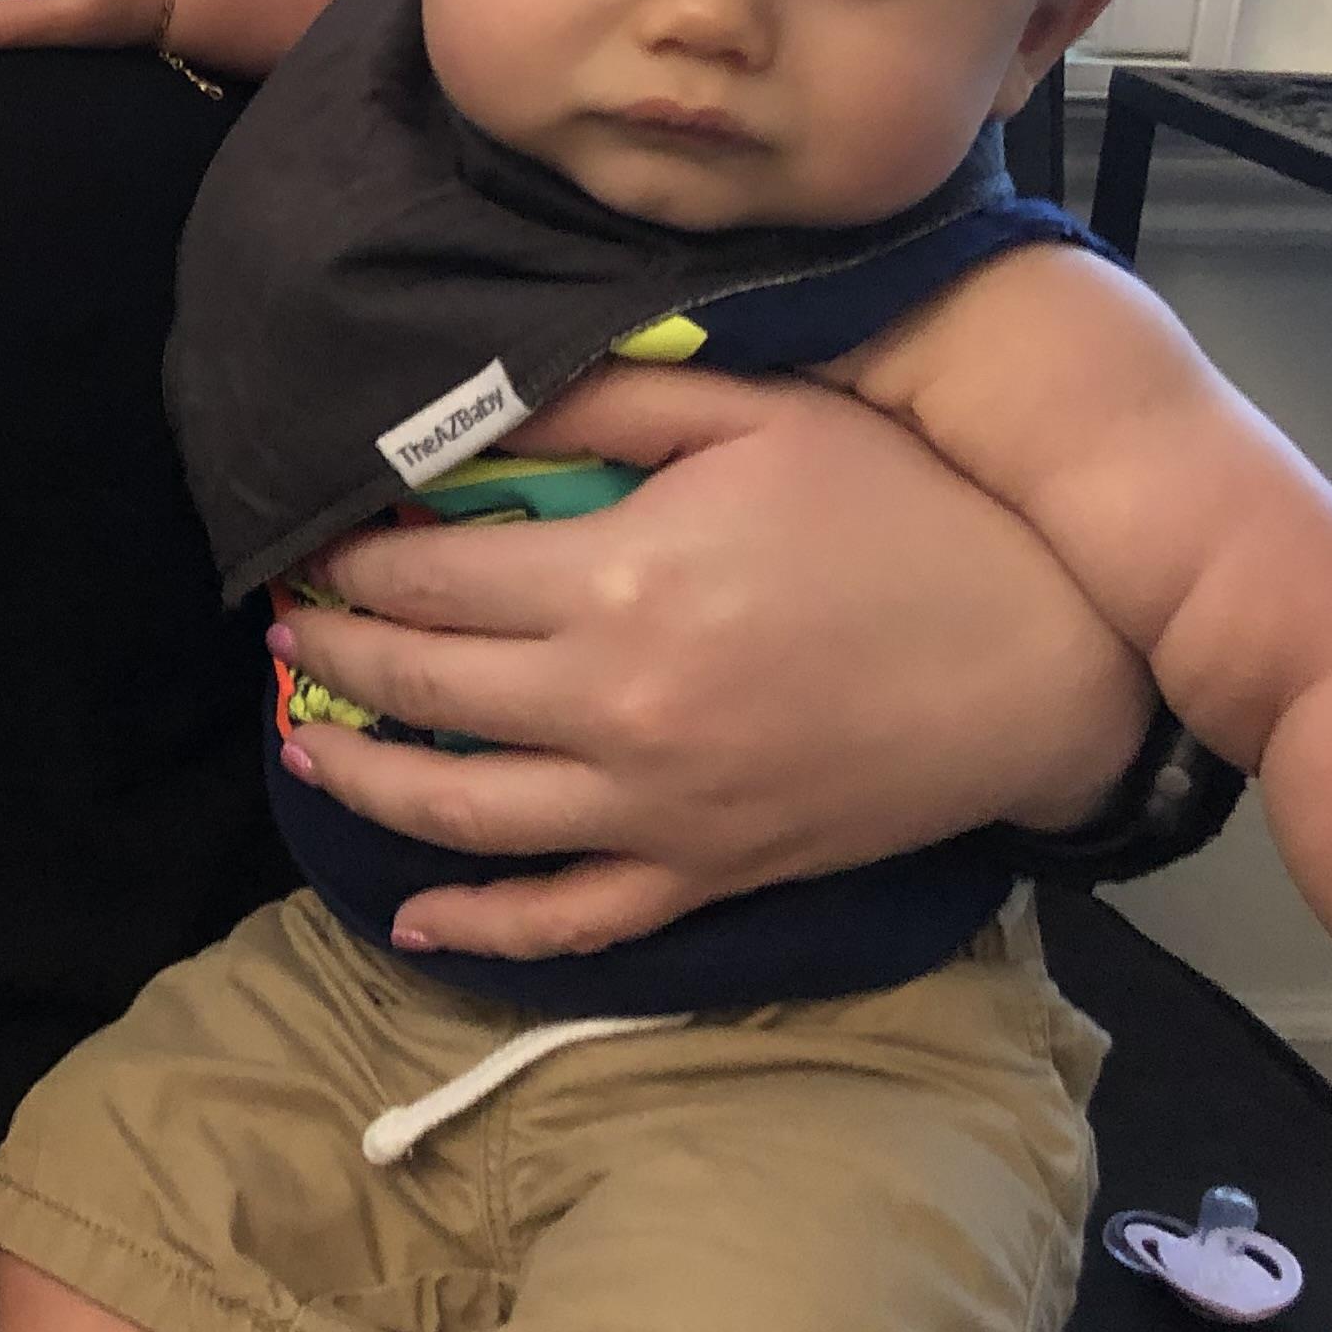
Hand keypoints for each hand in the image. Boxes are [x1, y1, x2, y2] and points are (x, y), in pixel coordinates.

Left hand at [274, 365, 1153, 959]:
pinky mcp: (704, 876)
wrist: (1045, 664)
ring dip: (365, 780)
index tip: (312, 541)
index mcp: (617, 585)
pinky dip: (483, 927)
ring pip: (464, 817)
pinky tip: (413, 915)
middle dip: (336, 654)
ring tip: (303, 742)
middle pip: (424, 692)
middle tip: (286, 626)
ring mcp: (656, 810)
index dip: (353, 560)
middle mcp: (614, 711)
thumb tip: (472, 408)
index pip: (431, 580)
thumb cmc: (907, 516)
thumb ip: (605, 404)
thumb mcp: (759, 418)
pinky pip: (571, 921)